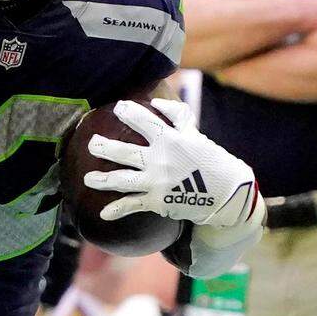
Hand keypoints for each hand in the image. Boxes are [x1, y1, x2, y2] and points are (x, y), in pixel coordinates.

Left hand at [84, 98, 262, 228]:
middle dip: (104, 148)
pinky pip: (133, 205)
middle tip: (91, 144)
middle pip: (125, 152)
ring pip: (123, 180)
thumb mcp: (196, 134)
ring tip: (89, 179)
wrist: (227, 194)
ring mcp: (157, 182)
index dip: (130, 113)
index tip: (118, 107)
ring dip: (103, 180)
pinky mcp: (158, 201)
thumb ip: (177, 115)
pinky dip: (117, 210)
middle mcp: (160, 160)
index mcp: (171, 141)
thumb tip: (156, 101)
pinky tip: (103, 214)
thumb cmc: (209, 160)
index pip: (146, 122)